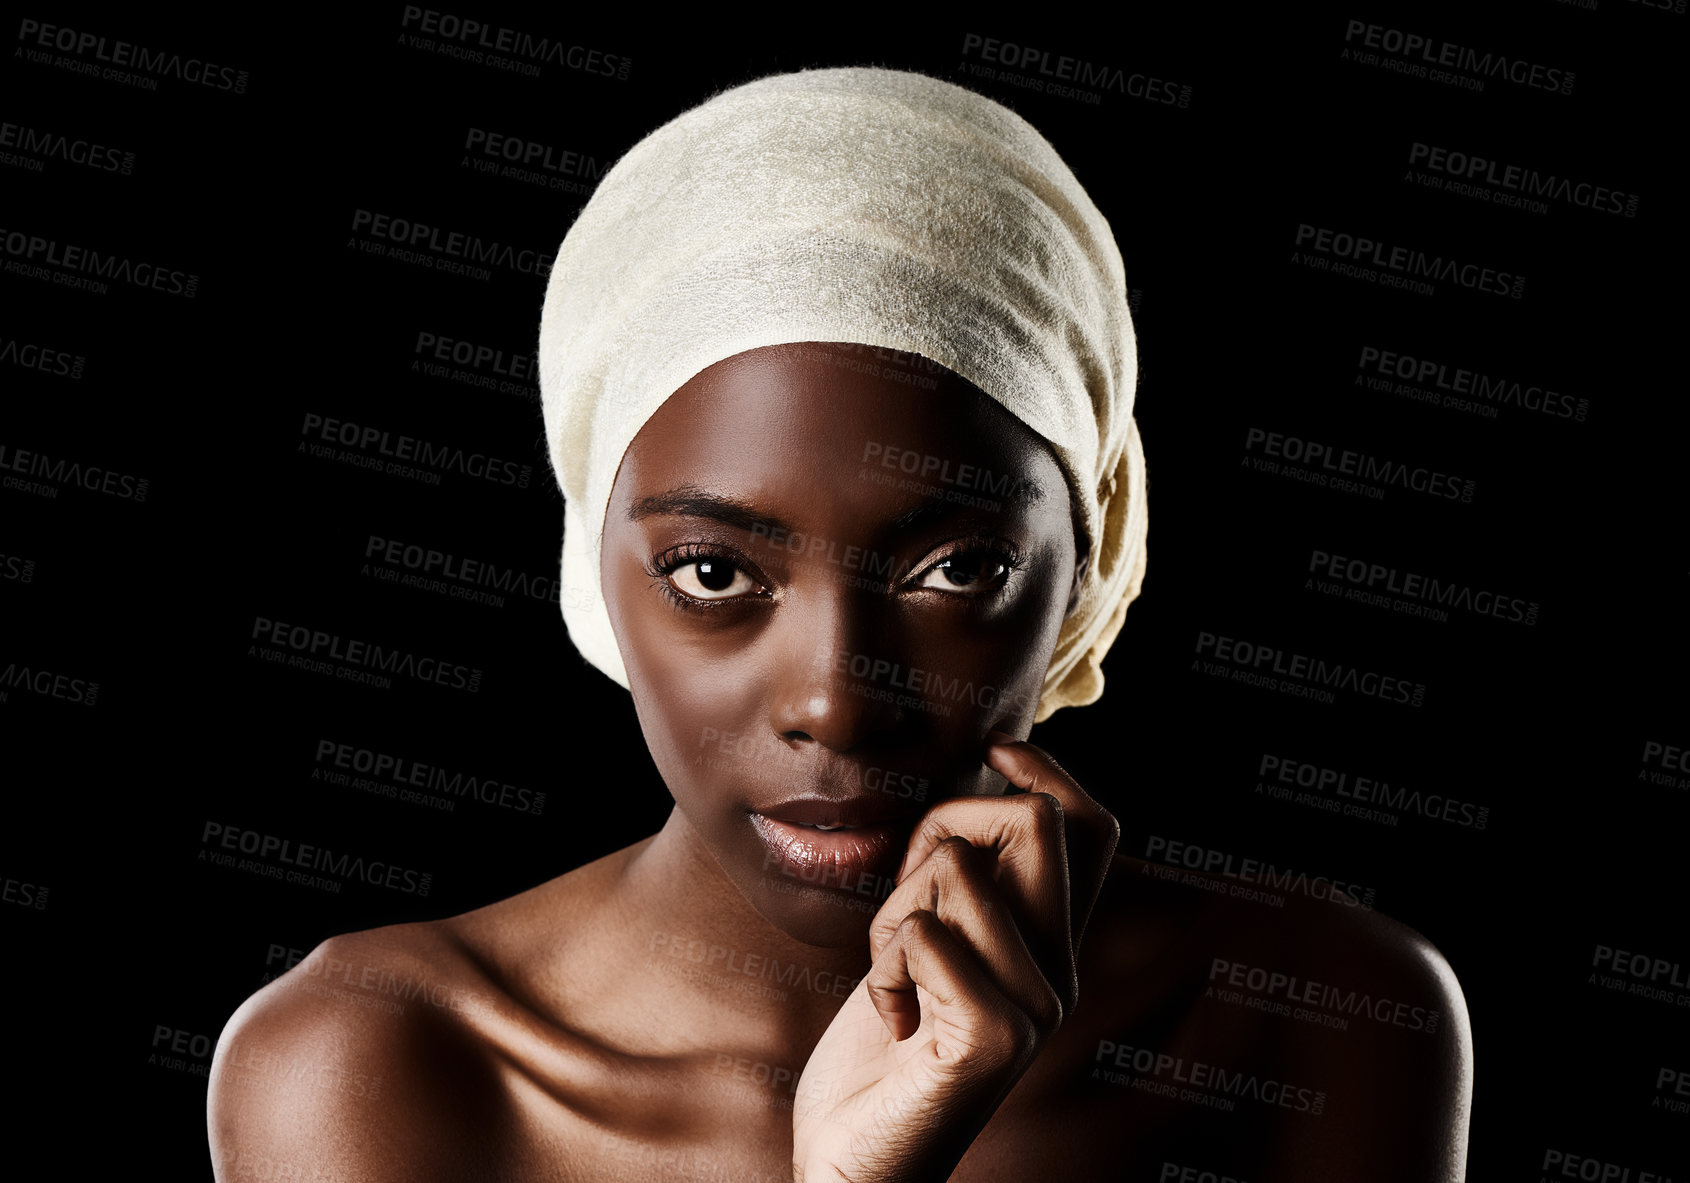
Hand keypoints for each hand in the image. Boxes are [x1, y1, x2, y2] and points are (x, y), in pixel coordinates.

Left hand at [791, 732, 1120, 1182]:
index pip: (1092, 830)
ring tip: (891, 977)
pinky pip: (922, 933)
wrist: (857, 1163)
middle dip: (944, 826)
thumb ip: (960, 885)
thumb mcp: (924, 947)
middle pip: (1034, 822)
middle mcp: (1060, 974)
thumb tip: (974, 787)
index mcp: (1051, 946)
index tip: (994, 748)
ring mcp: (1035, 1010)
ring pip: (956, 868)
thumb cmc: (878, 1053)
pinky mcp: (995, 1042)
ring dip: (892, 911)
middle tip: (907, 899)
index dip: (1048, 769)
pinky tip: (887, 1018)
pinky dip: (880, 964)